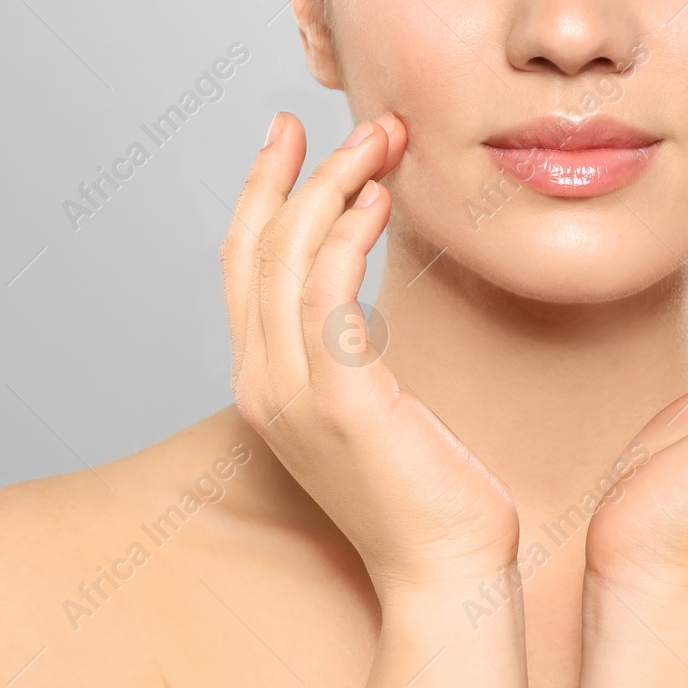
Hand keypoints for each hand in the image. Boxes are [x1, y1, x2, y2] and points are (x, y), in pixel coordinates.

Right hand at [222, 112, 520, 598]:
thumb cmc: (423, 487)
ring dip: (334, 183)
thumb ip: (347, 351)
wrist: (445, 568)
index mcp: (262, 381)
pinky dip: (346, 231)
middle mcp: (260, 382)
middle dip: (297, 170)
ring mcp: (291, 392)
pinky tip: (380, 198)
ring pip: (287, 254)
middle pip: (254, 245)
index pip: (242, 264)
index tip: (289, 134)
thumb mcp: (368, 406)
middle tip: (353, 119)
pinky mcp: (339, 399)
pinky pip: (326, 291)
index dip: (260, 190)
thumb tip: (355, 299)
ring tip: (383, 140)